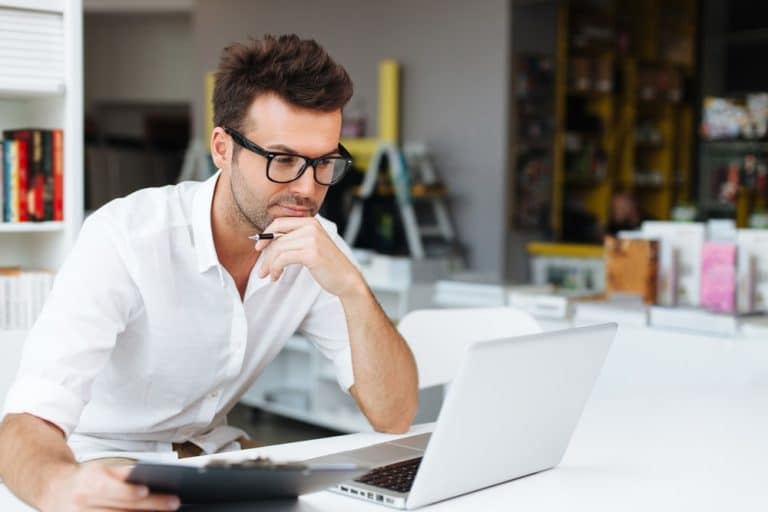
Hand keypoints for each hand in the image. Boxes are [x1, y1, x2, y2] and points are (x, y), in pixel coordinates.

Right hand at [40, 463, 179, 511]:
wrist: (54, 491)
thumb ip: (125, 473)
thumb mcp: (102, 468)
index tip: (148, 490)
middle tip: (172, 504)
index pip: (115, 490)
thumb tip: (149, 475)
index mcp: (90, 485)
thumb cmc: (84, 479)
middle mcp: (84, 505)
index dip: (131, 492)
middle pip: (121, 510)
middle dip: (150, 508)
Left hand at [254, 217, 364, 299]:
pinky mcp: (311, 253)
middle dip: (265, 255)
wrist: (346, 279)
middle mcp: (311, 227)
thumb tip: (268, 242)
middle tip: (261, 269)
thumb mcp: (312, 245)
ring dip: (270, 265)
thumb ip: (295, 239)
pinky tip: (276, 276)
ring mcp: (312, 239)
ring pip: (278, 249)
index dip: (266, 235)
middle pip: (277, 237)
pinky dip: (275, 268)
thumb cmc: (328, 264)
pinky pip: (283, 258)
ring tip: (270, 275)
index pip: (280, 222)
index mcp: (311, 222)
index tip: (259, 247)